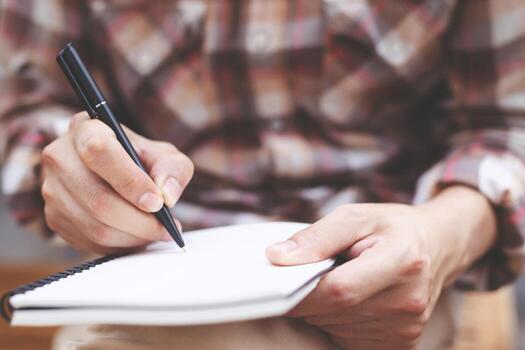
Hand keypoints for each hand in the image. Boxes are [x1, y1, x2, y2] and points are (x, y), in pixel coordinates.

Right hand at [41, 112, 193, 253]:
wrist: (115, 173)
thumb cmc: (140, 160)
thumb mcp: (164, 155)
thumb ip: (173, 169)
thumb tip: (167, 194)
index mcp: (86, 129)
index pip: (99, 151)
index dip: (131, 181)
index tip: (158, 203)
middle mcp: (60, 157)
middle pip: (97, 198)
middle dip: (139, 220)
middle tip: (166, 228)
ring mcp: (52, 189)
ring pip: (94, 225)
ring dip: (133, 236)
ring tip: (156, 233)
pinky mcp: (54, 218)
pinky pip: (89, 241)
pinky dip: (120, 245)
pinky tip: (137, 237)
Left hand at [266, 187, 495, 349]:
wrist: (436, 246)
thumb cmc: (391, 227)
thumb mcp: (355, 216)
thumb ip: (316, 238)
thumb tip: (276, 258)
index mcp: (401, 261)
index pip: (338, 291)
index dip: (302, 289)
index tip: (281, 281)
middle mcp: (408, 301)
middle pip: (333, 312)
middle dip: (312, 295)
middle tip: (320, 271)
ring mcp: (407, 328)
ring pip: (335, 328)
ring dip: (325, 309)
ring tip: (344, 280)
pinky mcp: (401, 344)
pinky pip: (348, 340)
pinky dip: (339, 322)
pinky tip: (354, 300)